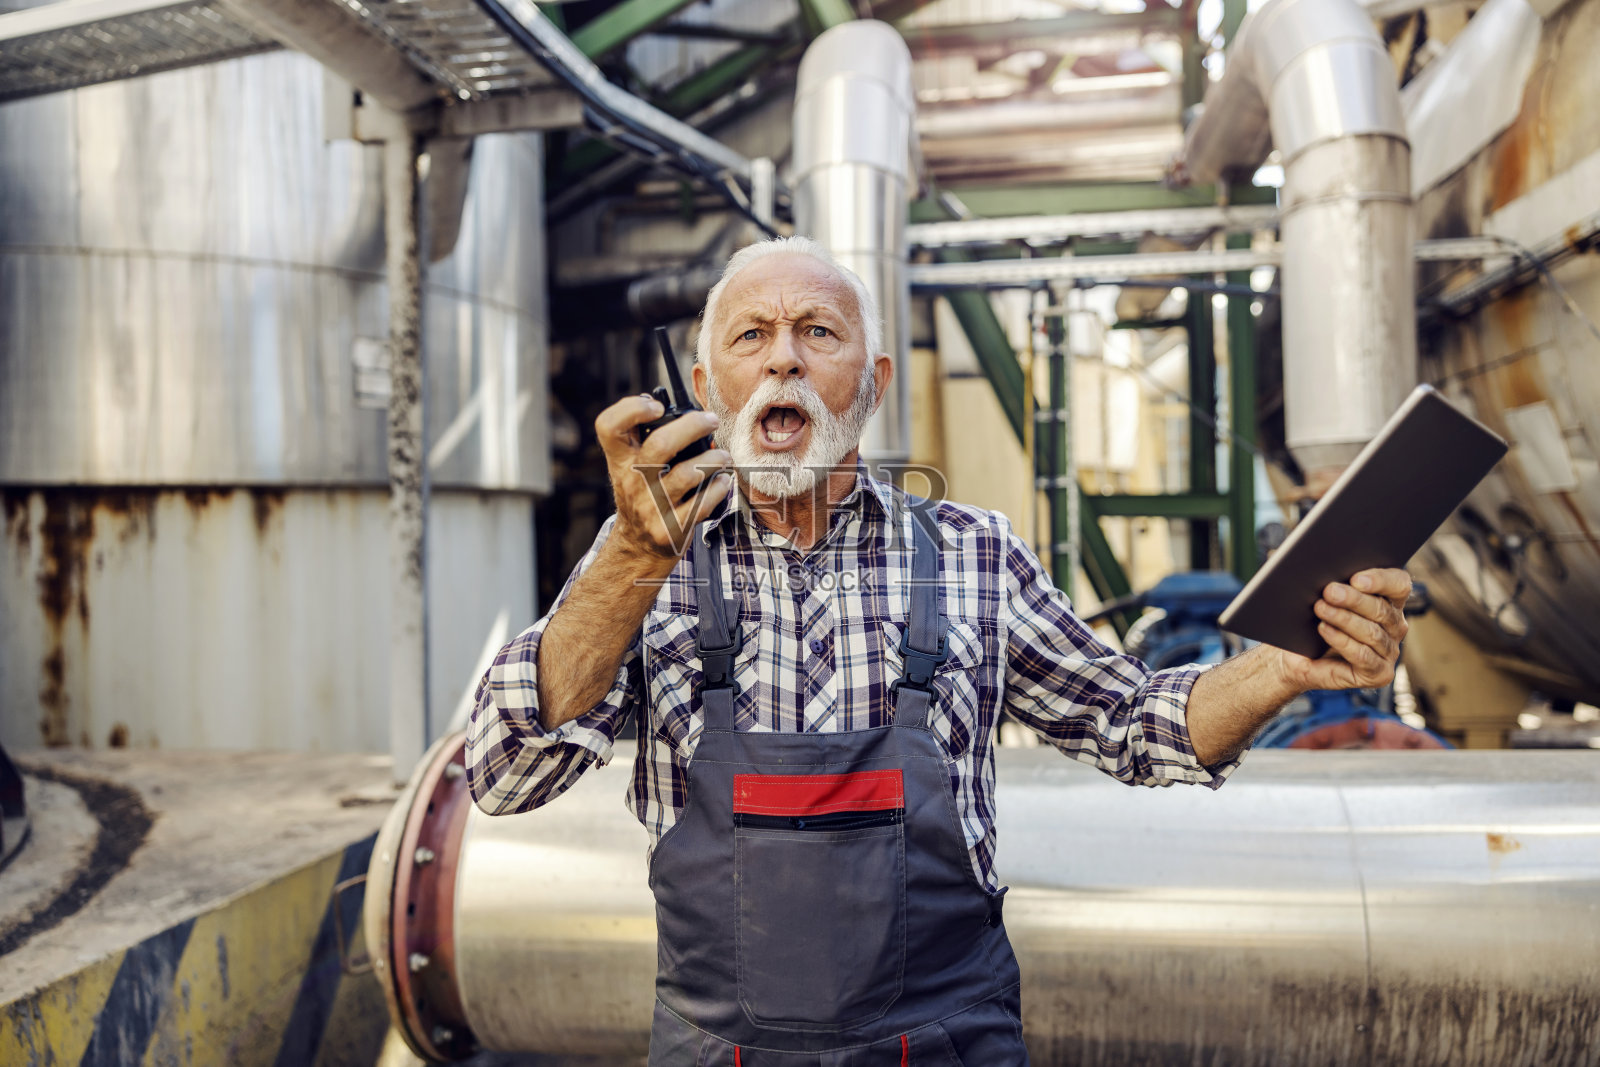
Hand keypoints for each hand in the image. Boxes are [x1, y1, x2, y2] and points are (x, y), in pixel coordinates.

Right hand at [595, 395, 732, 560]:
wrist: (639, 545)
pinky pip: (702, 503)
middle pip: (660, 444)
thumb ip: (644, 436)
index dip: (631, 409)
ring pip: (688, 473)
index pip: (608, 426)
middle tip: (711, 421)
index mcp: (620, 459)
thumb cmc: (644, 492)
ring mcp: (651, 507)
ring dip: (714, 459)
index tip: (657, 405)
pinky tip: (722, 482)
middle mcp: (632, 481)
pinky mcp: (670, 528)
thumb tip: (673, 406)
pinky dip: (719, 488)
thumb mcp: (632, 465)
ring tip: (722, 456)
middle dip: (693, 426)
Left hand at [1275, 568, 1410, 692]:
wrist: (1296, 656)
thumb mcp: (1323, 598)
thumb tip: (1330, 572)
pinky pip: (1363, 656)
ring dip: (1344, 619)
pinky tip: (1325, 630)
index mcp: (1389, 601)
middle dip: (1353, 599)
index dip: (1381, 580)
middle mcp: (1394, 626)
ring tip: (1320, 609)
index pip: (1399, 584)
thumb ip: (1335, 584)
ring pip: (1372, 633)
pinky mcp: (1379, 674)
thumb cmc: (1311, 622)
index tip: (1355, 578)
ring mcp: (1389, 651)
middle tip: (1329, 591)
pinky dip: (1342, 641)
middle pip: (1381, 609)